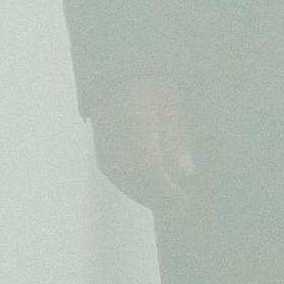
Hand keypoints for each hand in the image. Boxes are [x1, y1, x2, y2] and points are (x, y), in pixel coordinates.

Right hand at [92, 75, 196, 213]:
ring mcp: (102, 140)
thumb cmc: (151, 84)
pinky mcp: (99, 146)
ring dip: (144, 195)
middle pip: (133, 177)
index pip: (147, 165)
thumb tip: (185, 172)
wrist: (117, 73)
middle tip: (180, 210)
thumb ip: (177, 136)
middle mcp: (112, 133)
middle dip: (157, 198)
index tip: (183, 201)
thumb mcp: (172, 102)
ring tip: (167, 206)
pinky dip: (131, 186)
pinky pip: (113, 172)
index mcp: (134, 118)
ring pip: (121, 178)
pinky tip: (149, 192)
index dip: (165, 188)